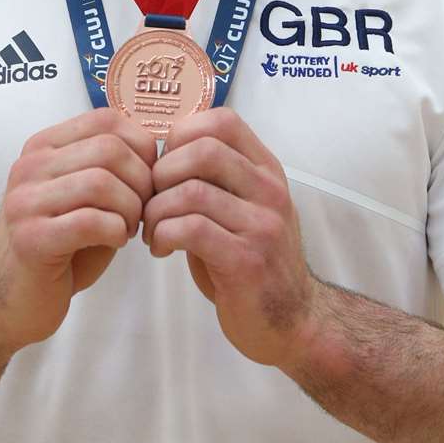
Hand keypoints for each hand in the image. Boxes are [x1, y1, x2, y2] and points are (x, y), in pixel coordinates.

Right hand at [0, 109, 156, 355]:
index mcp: (43, 147)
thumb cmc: (60, 247)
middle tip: (143, 210)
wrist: (11, 301)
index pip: (106, 119)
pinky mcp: (30, 238)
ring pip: (102, 183)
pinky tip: (116, 241)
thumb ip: (112, 169)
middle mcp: (29, 166)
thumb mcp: (84, 196)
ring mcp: (25, 201)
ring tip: (129, 227)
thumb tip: (160, 151)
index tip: (148, 178)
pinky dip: (117, 231)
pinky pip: (91, 221)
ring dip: (131, 209)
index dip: (142, 147)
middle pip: (110, 149)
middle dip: (142, 182)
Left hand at [141, 108, 314, 367]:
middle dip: (162, 173)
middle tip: (150, 200)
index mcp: (267, 170)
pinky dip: (162, 235)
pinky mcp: (247, 260)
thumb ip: (212, 180)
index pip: (222, 122)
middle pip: (203, 150)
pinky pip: (191, 229)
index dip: (182, 136)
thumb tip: (158, 156)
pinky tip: (160, 248)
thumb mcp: (241, 208)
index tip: (165, 168)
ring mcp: (262, 224)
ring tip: (151, 230)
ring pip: (191, 191)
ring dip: (155, 211)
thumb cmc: (254, 261)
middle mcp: (270, 190)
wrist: (293, 321)